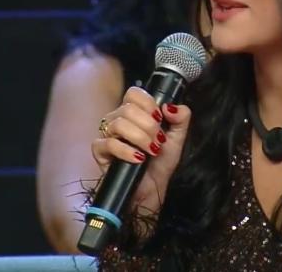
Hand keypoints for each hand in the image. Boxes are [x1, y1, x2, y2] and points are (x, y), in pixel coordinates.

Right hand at [91, 86, 191, 215]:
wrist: (152, 188)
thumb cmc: (161, 162)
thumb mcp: (177, 137)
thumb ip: (181, 118)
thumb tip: (169, 107)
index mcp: (134, 112)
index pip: (134, 93)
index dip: (148, 104)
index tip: (160, 119)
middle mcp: (118, 119)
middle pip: (127, 108)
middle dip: (149, 126)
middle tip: (158, 141)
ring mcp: (107, 135)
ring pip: (118, 124)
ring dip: (140, 138)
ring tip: (151, 151)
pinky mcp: (100, 152)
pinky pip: (108, 144)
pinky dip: (127, 151)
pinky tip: (138, 158)